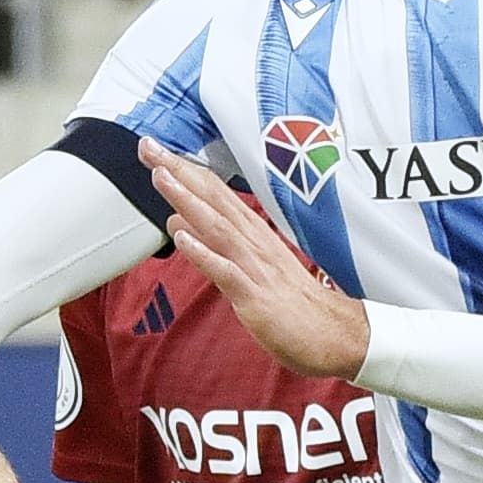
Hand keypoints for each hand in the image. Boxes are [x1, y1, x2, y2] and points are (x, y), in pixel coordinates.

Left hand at [151, 144, 370, 378]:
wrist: (332, 335)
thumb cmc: (292, 304)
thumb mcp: (247, 267)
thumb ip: (213, 243)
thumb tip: (179, 222)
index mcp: (253, 234)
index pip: (215, 194)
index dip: (185, 171)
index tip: (157, 151)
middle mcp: (254, 244)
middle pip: (214, 200)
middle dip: (181, 173)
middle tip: (150, 147)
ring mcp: (256, 268)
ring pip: (217, 227)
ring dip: (188, 201)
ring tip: (161, 179)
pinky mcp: (256, 298)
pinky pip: (227, 272)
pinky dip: (204, 253)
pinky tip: (182, 238)